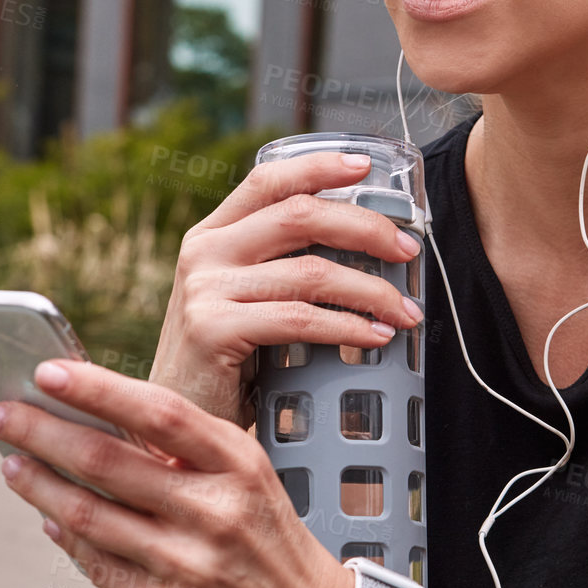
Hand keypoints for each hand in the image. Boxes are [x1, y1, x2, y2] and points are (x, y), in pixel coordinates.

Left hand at [0, 358, 351, 587]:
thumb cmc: (266, 535)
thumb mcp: (246, 477)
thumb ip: (183, 450)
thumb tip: (94, 418)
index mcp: (238, 464)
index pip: (159, 413)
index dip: (97, 389)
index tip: (45, 371)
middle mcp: (215, 512)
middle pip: (107, 463)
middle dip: (41, 433)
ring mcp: (187, 566)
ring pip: (88, 516)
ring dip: (39, 486)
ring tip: (12, 464)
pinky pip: (96, 565)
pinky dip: (66, 537)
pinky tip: (50, 518)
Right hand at [149, 150, 423, 425]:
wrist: (179, 421)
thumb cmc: (226, 363)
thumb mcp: (244, 299)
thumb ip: (279, 267)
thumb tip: (366, 249)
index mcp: (213, 234)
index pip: (269, 180)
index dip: (320, 166)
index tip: (366, 166)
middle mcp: (204, 252)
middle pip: (300, 216)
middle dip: (366, 228)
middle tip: (409, 251)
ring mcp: (204, 289)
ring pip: (310, 272)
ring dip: (371, 291)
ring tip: (406, 313)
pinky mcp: (211, 330)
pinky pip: (299, 320)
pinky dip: (348, 327)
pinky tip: (376, 337)